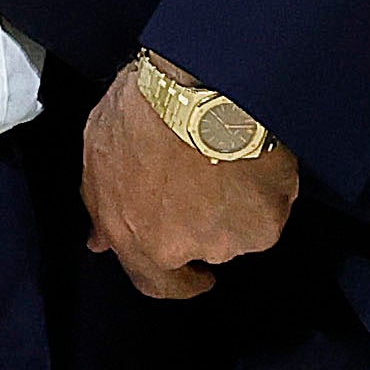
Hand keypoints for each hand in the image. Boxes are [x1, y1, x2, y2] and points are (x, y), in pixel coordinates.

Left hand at [78, 56, 299, 302]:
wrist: (198, 84)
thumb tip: (101, 242)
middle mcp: (189, 247)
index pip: (161, 285)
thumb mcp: (98, 158)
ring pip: (241, 227)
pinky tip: (250, 155)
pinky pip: (270, 206)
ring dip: (236, 203)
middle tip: (204, 177)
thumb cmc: (142, 113)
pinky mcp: (269, 215)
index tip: (195, 278)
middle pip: (206, 247)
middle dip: (206, 221)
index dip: (179, 282)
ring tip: (225, 158)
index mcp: (141, 239)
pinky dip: (264, 186)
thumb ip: (102, 209)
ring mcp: (233, 235)